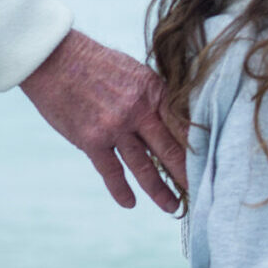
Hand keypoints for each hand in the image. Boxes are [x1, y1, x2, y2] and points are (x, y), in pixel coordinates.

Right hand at [19, 30, 185, 210]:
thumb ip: (154, 97)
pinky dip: (121, 190)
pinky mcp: (92, 140)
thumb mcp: (136, 72)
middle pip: (170, 149)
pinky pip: (111, 172)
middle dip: (186, 173)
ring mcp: (115, 127)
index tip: (210, 163)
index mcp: (154, 91)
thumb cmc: (98, 64)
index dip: (198, 146)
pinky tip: (131, 203)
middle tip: (200, 191)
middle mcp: (138, 110)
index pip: (183, 124)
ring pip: (144, 166)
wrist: (56, 60)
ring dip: (160, 190)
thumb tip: (174, 118)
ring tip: (172, 206)